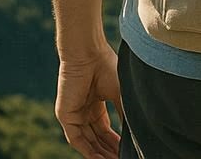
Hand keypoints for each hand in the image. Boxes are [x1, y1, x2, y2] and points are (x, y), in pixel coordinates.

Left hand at [55, 41, 124, 157]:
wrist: (88, 53)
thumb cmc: (106, 66)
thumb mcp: (120, 93)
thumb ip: (124, 113)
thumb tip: (134, 132)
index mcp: (96, 103)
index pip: (105, 128)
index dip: (115, 141)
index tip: (127, 150)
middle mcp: (85, 110)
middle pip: (97, 137)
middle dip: (109, 150)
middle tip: (122, 158)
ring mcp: (75, 114)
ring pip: (88, 141)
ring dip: (100, 154)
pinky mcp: (65, 116)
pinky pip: (77, 139)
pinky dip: (88, 151)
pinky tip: (100, 158)